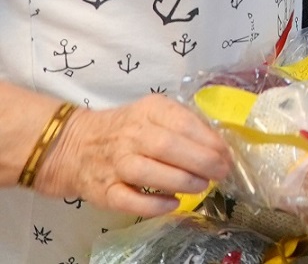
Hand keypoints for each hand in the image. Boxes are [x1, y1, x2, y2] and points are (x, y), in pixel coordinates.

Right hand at [34, 95, 231, 216]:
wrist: (74, 146)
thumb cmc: (127, 129)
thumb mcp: (154, 113)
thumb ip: (184, 124)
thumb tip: (218, 145)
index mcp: (149, 111)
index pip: (183, 122)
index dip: (209, 140)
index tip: (226, 154)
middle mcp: (130, 136)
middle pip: (168, 147)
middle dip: (201, 161)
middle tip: (221, 172)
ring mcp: (114, 164)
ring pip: (148, 172)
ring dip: (181, 181)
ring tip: (203, 186)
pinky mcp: (103, 191)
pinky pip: (128, 200)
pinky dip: (153, 204)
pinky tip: (173, 203)